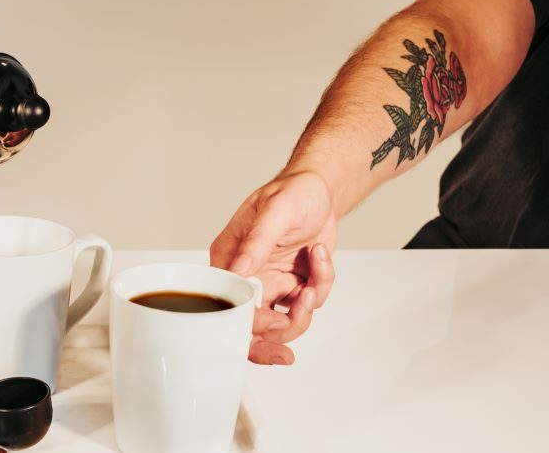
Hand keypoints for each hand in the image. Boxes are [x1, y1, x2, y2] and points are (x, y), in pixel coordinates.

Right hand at [210, 171, 337, 364]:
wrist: (321, 191)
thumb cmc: (292, 193)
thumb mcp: (275, 212)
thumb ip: (257, 243)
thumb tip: (239, 270)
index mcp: (229, 259)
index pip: (227, 303)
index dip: (246, 323)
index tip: (272, 323)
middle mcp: (246, 276)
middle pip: (249, 325)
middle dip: (271, 338)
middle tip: (286, 355)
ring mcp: (270, 283)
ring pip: (280, 323)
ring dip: (302, 312)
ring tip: (312, 285)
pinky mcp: (292, 285)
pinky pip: (306, 305)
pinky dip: (320, 285)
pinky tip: (320, 258)